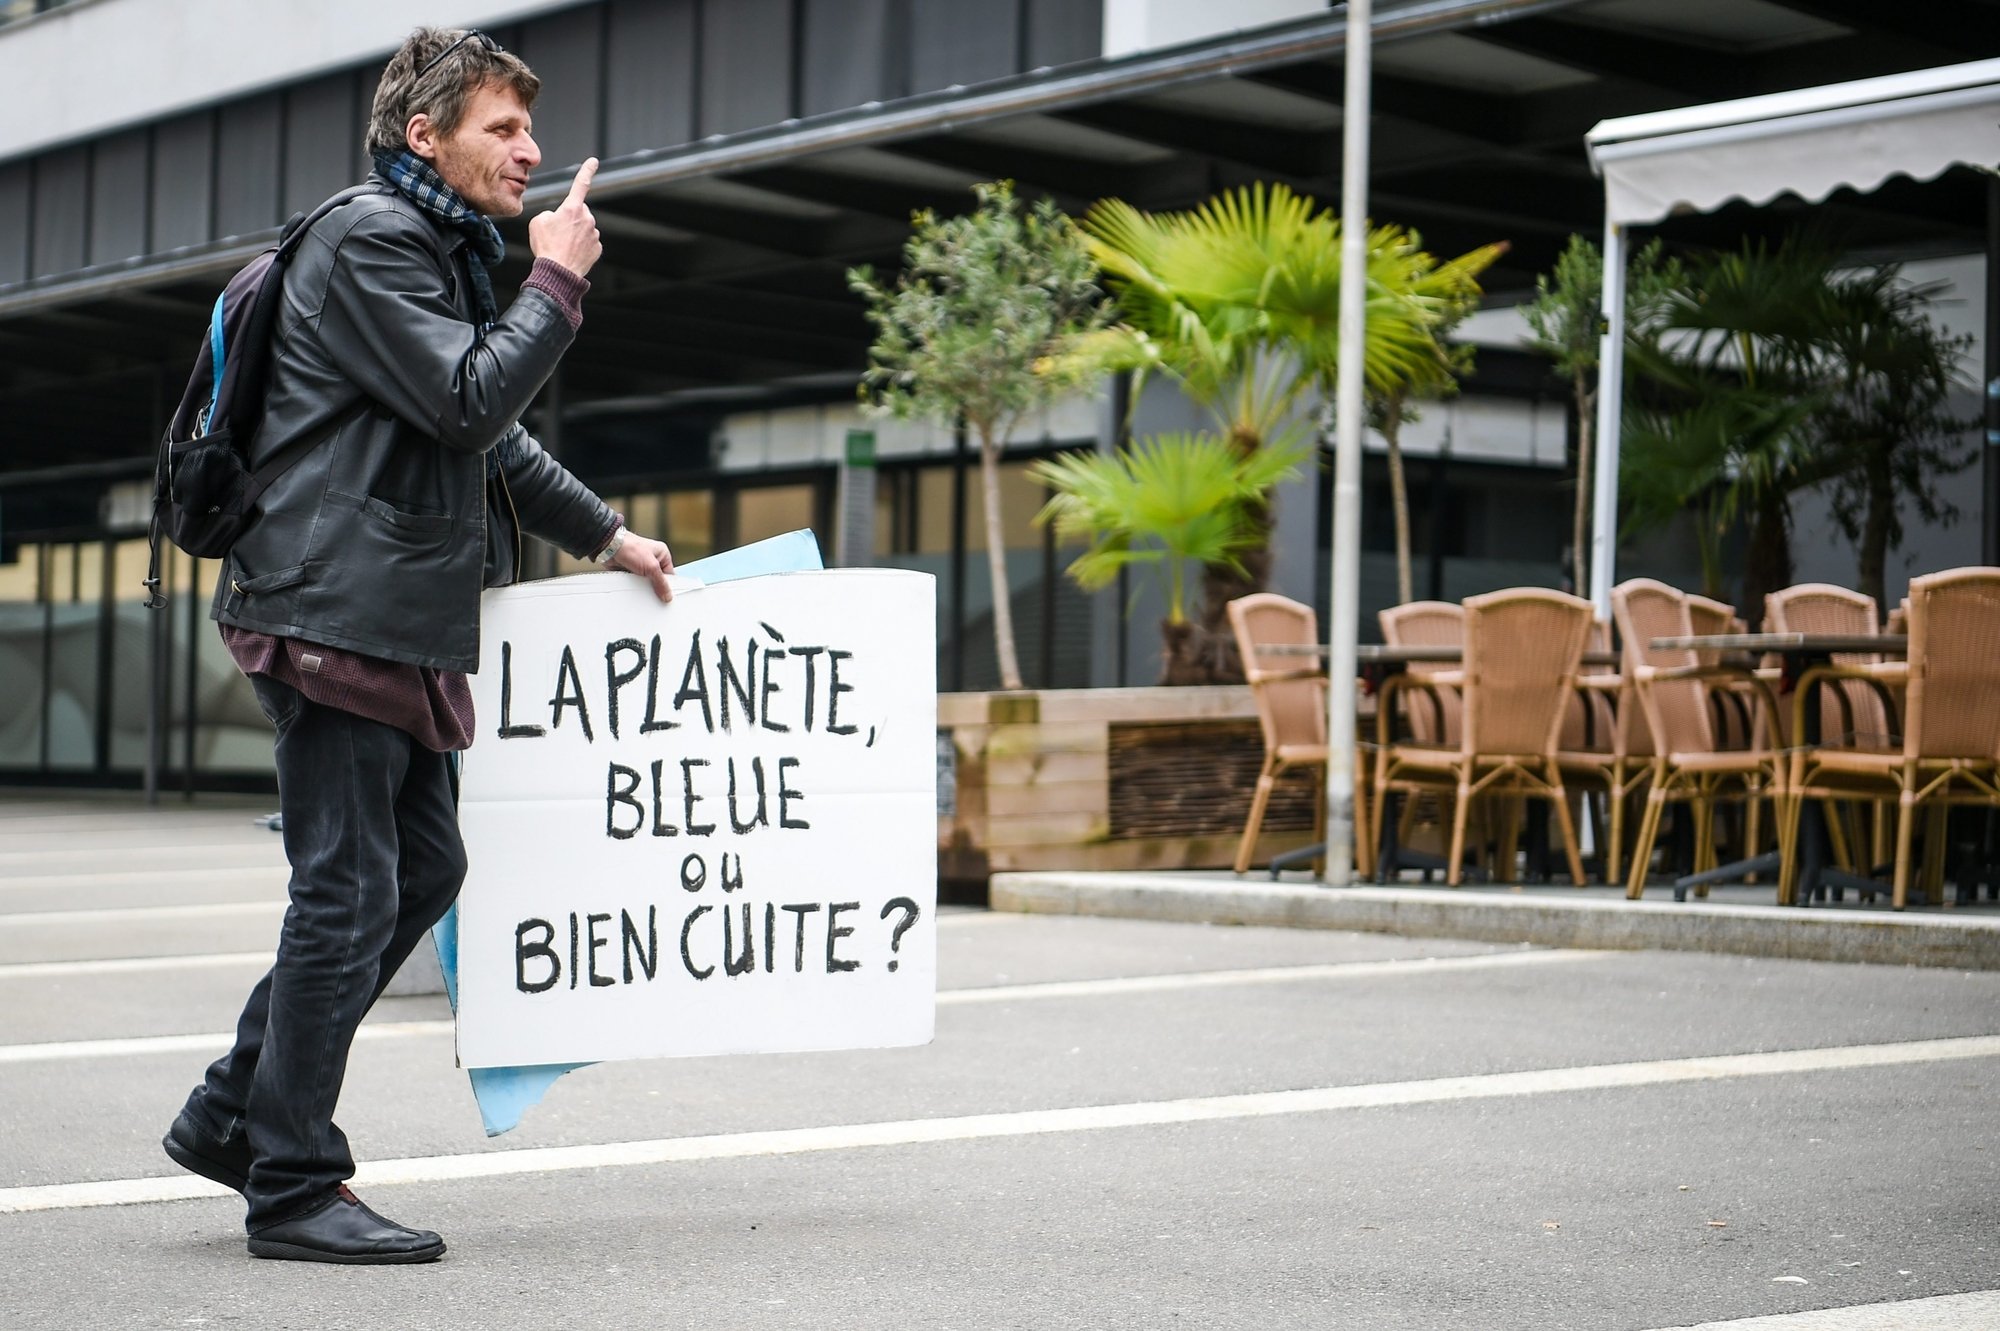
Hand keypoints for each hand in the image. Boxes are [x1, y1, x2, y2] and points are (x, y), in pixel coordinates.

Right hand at [527, 157, 601, 277]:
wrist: (558, 273)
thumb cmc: (546, 246)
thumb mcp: (537, 222)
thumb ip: (550, 214)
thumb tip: (559, 218)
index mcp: (572, 208)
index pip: (581, 184)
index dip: (587, 170)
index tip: (594, 161)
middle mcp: (587, 218)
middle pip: (578, 212)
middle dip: (569, 219)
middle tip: (557, 234)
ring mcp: (594, 234)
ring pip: (583, 228)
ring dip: (574, 234)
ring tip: (562, 246)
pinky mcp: (598, 248)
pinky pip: (588, 242)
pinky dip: (580, 246)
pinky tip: (570, 254)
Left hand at [612, 532, 674, 601]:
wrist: (610, 547)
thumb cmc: (631, 547)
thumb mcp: (651, 566)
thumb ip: (661, 582)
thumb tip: (667, 595)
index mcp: (662, 554)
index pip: (670, 574)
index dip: (668, 586)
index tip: (666, 596)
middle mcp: (652, 559)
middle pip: (658, 579)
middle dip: (654, 586)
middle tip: (653, 593)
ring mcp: (641, 565)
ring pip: (646, 582)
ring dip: (643, 586)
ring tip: (640, 586)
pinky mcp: (631, 570)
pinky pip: (636, 582)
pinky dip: (634, 585)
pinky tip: (633, 586)